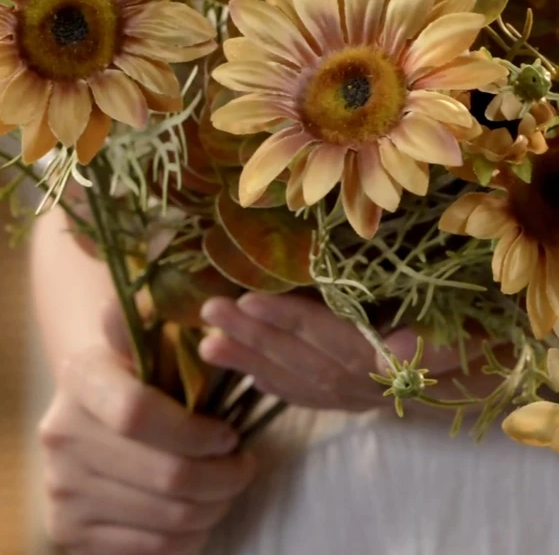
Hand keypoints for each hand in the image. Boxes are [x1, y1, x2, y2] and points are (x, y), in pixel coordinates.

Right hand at [39, 304, 255, 554]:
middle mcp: (61, 434)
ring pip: (162, 516)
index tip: (231, 434)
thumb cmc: (152, 367)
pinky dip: (189, 535)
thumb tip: (175, 281)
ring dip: (212, 506)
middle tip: (246, 465)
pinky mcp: (68, 530)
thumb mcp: (161, 338)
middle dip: (221, 476)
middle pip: (162, 474)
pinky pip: (146, 548)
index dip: (196, 432)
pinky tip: (203, 510)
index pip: (139, 413)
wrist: (100, 407)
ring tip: (230, 485)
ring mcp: (61, 487)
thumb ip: (171, 322)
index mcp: (83, 376)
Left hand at [198, 293, 487, 410]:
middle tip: (210, 309)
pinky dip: (268, 379)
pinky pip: (305, 393)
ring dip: (250, 357)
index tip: (250, 299)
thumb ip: (438, 337)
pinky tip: (236, 365)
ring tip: (208, 338)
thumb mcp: (473, 322)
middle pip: (304, 358)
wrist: (499, 363)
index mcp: (398, 360)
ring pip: (297, 377)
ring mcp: (361, 393)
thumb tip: (395, 345)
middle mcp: (373, 382)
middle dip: (254, 335)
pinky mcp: (355, 397)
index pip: (333, 338)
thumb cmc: (485, 326)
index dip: (290, 320)